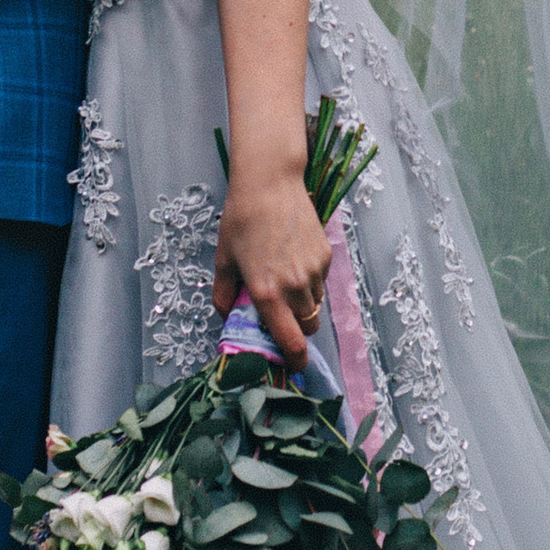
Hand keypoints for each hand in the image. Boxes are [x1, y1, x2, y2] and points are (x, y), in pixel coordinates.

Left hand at [216, 173, 329, 370]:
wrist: (270, 183)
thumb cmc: (241, 220)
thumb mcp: (223, 260)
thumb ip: (224, 295)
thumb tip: (229, 316)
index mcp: (267, 292)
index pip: (291, 340)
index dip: (295, 360)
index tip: (293, 367)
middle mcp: (294, 286)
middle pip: (308, 326)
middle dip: (297, 327)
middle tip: (280, 314)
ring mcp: (313, 270)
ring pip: (315, 304)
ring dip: (302, 304)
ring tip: (284, 280)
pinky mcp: (325, 255)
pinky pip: (320, 281)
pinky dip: (310, 281)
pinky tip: (293, 259)